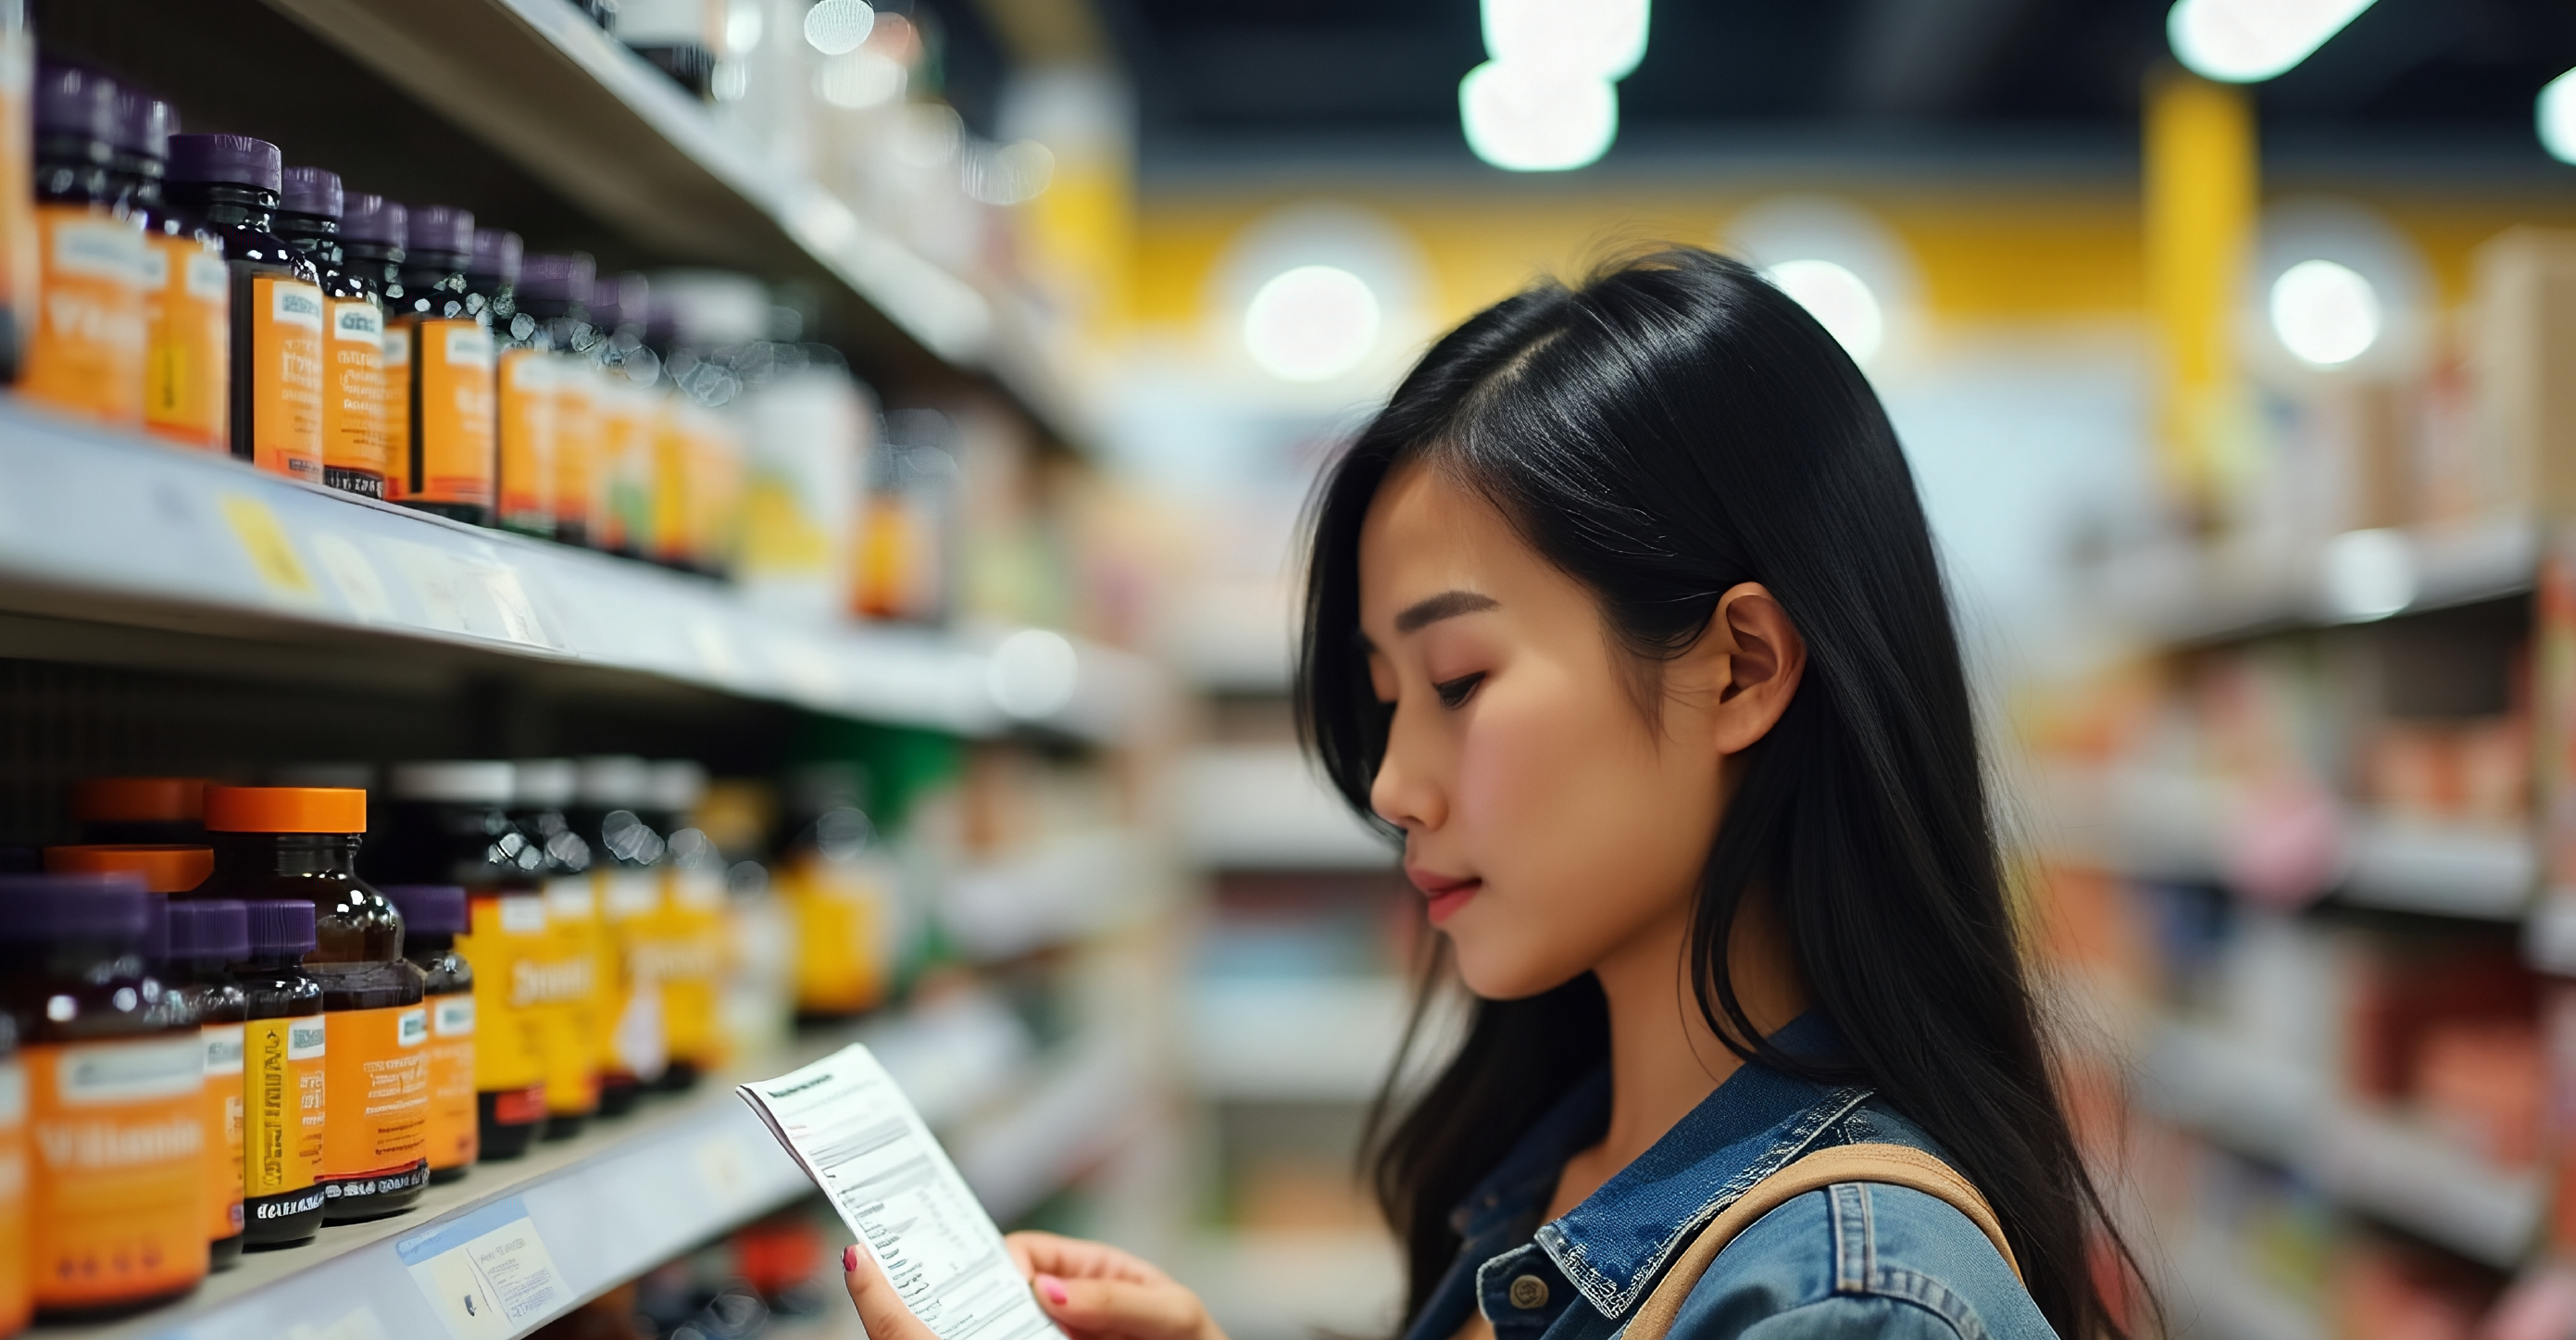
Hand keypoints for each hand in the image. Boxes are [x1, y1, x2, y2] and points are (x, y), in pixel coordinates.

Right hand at [838, 1234, 1224, 1339]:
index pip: (1025, 1255)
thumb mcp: (1171, 1313)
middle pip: (1000, 1296)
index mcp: (1085, 1272)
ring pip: (1000, 1329)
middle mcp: (1060, 1306)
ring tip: (970, 1330)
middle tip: (959, 1317)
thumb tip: (1045, 1288)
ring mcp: (1052, 1337)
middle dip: (977, 1302)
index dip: (1003, 1266)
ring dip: (983, 1328)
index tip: (998, 1288)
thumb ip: (1115, 1298)